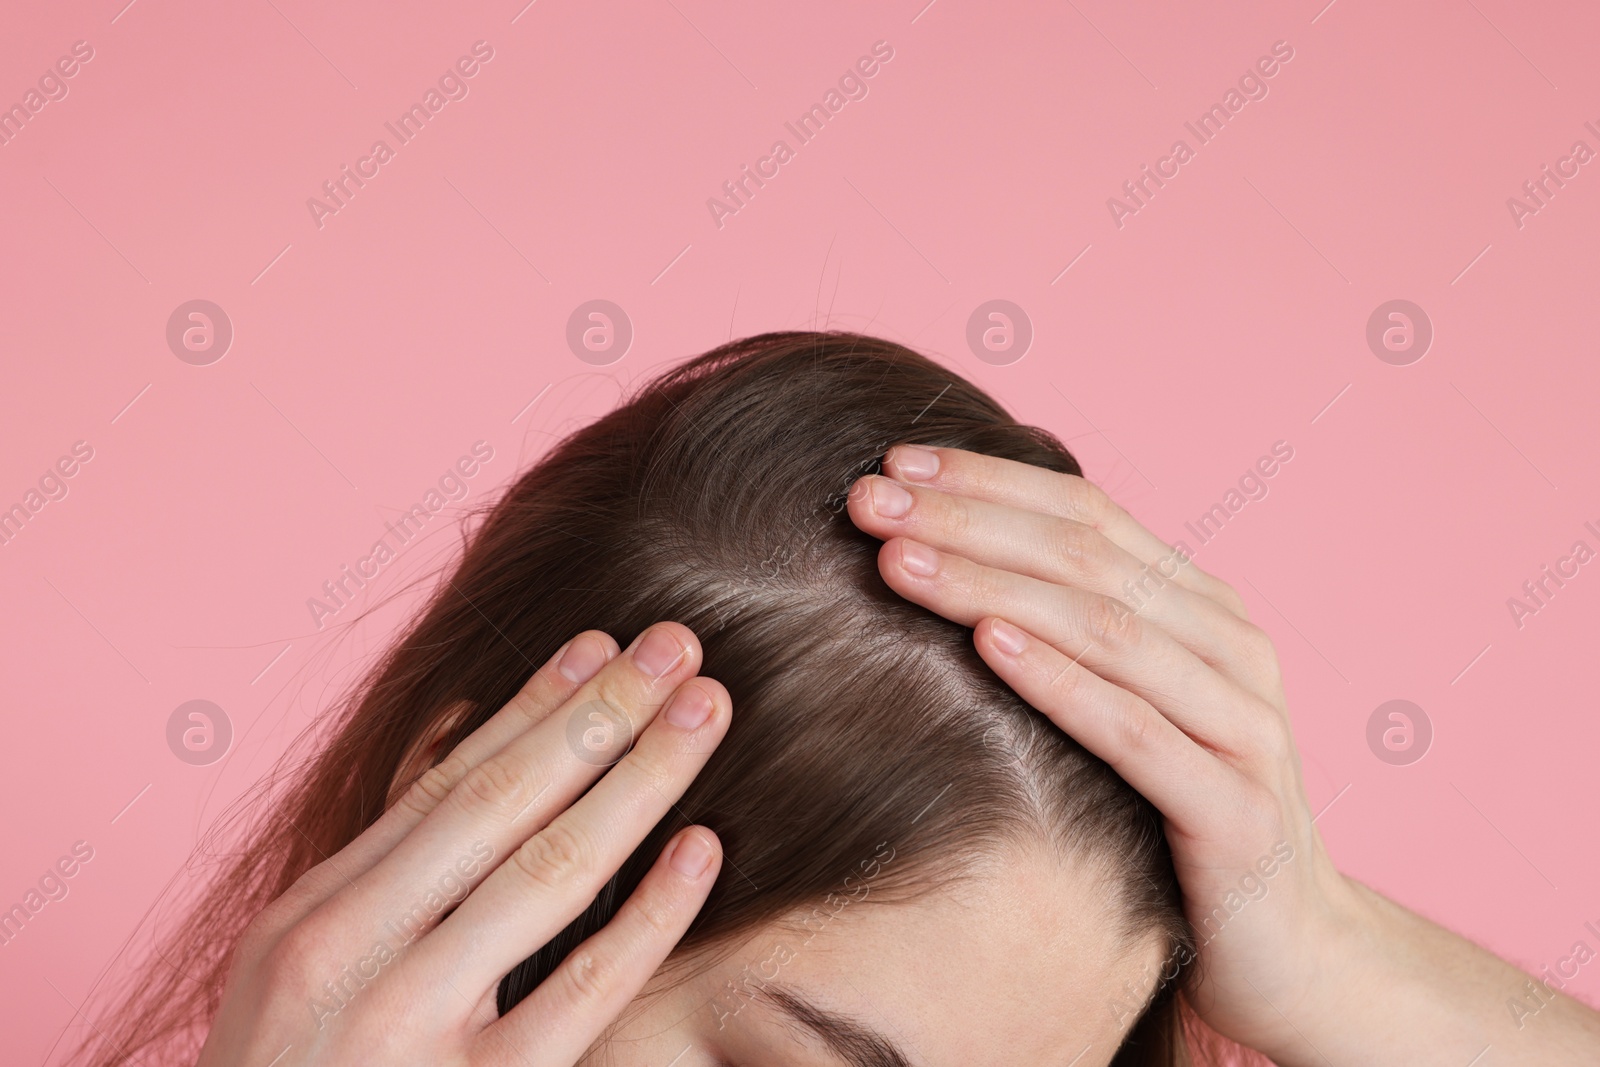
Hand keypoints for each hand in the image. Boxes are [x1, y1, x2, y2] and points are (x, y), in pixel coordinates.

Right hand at [199, 623, 729, 1066]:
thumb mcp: (301, 960)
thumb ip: (384, 853)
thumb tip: (461, 725)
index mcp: (312, 917)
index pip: (442, 785)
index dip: (531, 706)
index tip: (602, 644)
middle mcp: (353, 960)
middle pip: (500, 807)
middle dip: (599, 715)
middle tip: (678, 646)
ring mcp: (415, 1033)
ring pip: (549, 876)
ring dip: (638, 783)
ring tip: (704, 714)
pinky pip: (585, 993)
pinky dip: (650, 915)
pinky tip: (701, 851)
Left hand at [846, 445, 1356, 1059]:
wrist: (1293, 950)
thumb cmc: (1179, 817)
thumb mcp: (1130, 704)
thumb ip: (1071, 633)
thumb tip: (948, 558)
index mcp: (1200, 608)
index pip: (1084, 514)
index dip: (987, 481)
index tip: (892, 462)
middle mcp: (1230, 646)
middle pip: (1084, 557)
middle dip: (968, 520)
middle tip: (868, 501)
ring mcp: (1242, 724)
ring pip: (1106, 629)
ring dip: (992, 585)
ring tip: (900, 561)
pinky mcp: (1237, 811)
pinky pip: (1137, 733)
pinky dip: (1061, 681)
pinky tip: (989, 645)